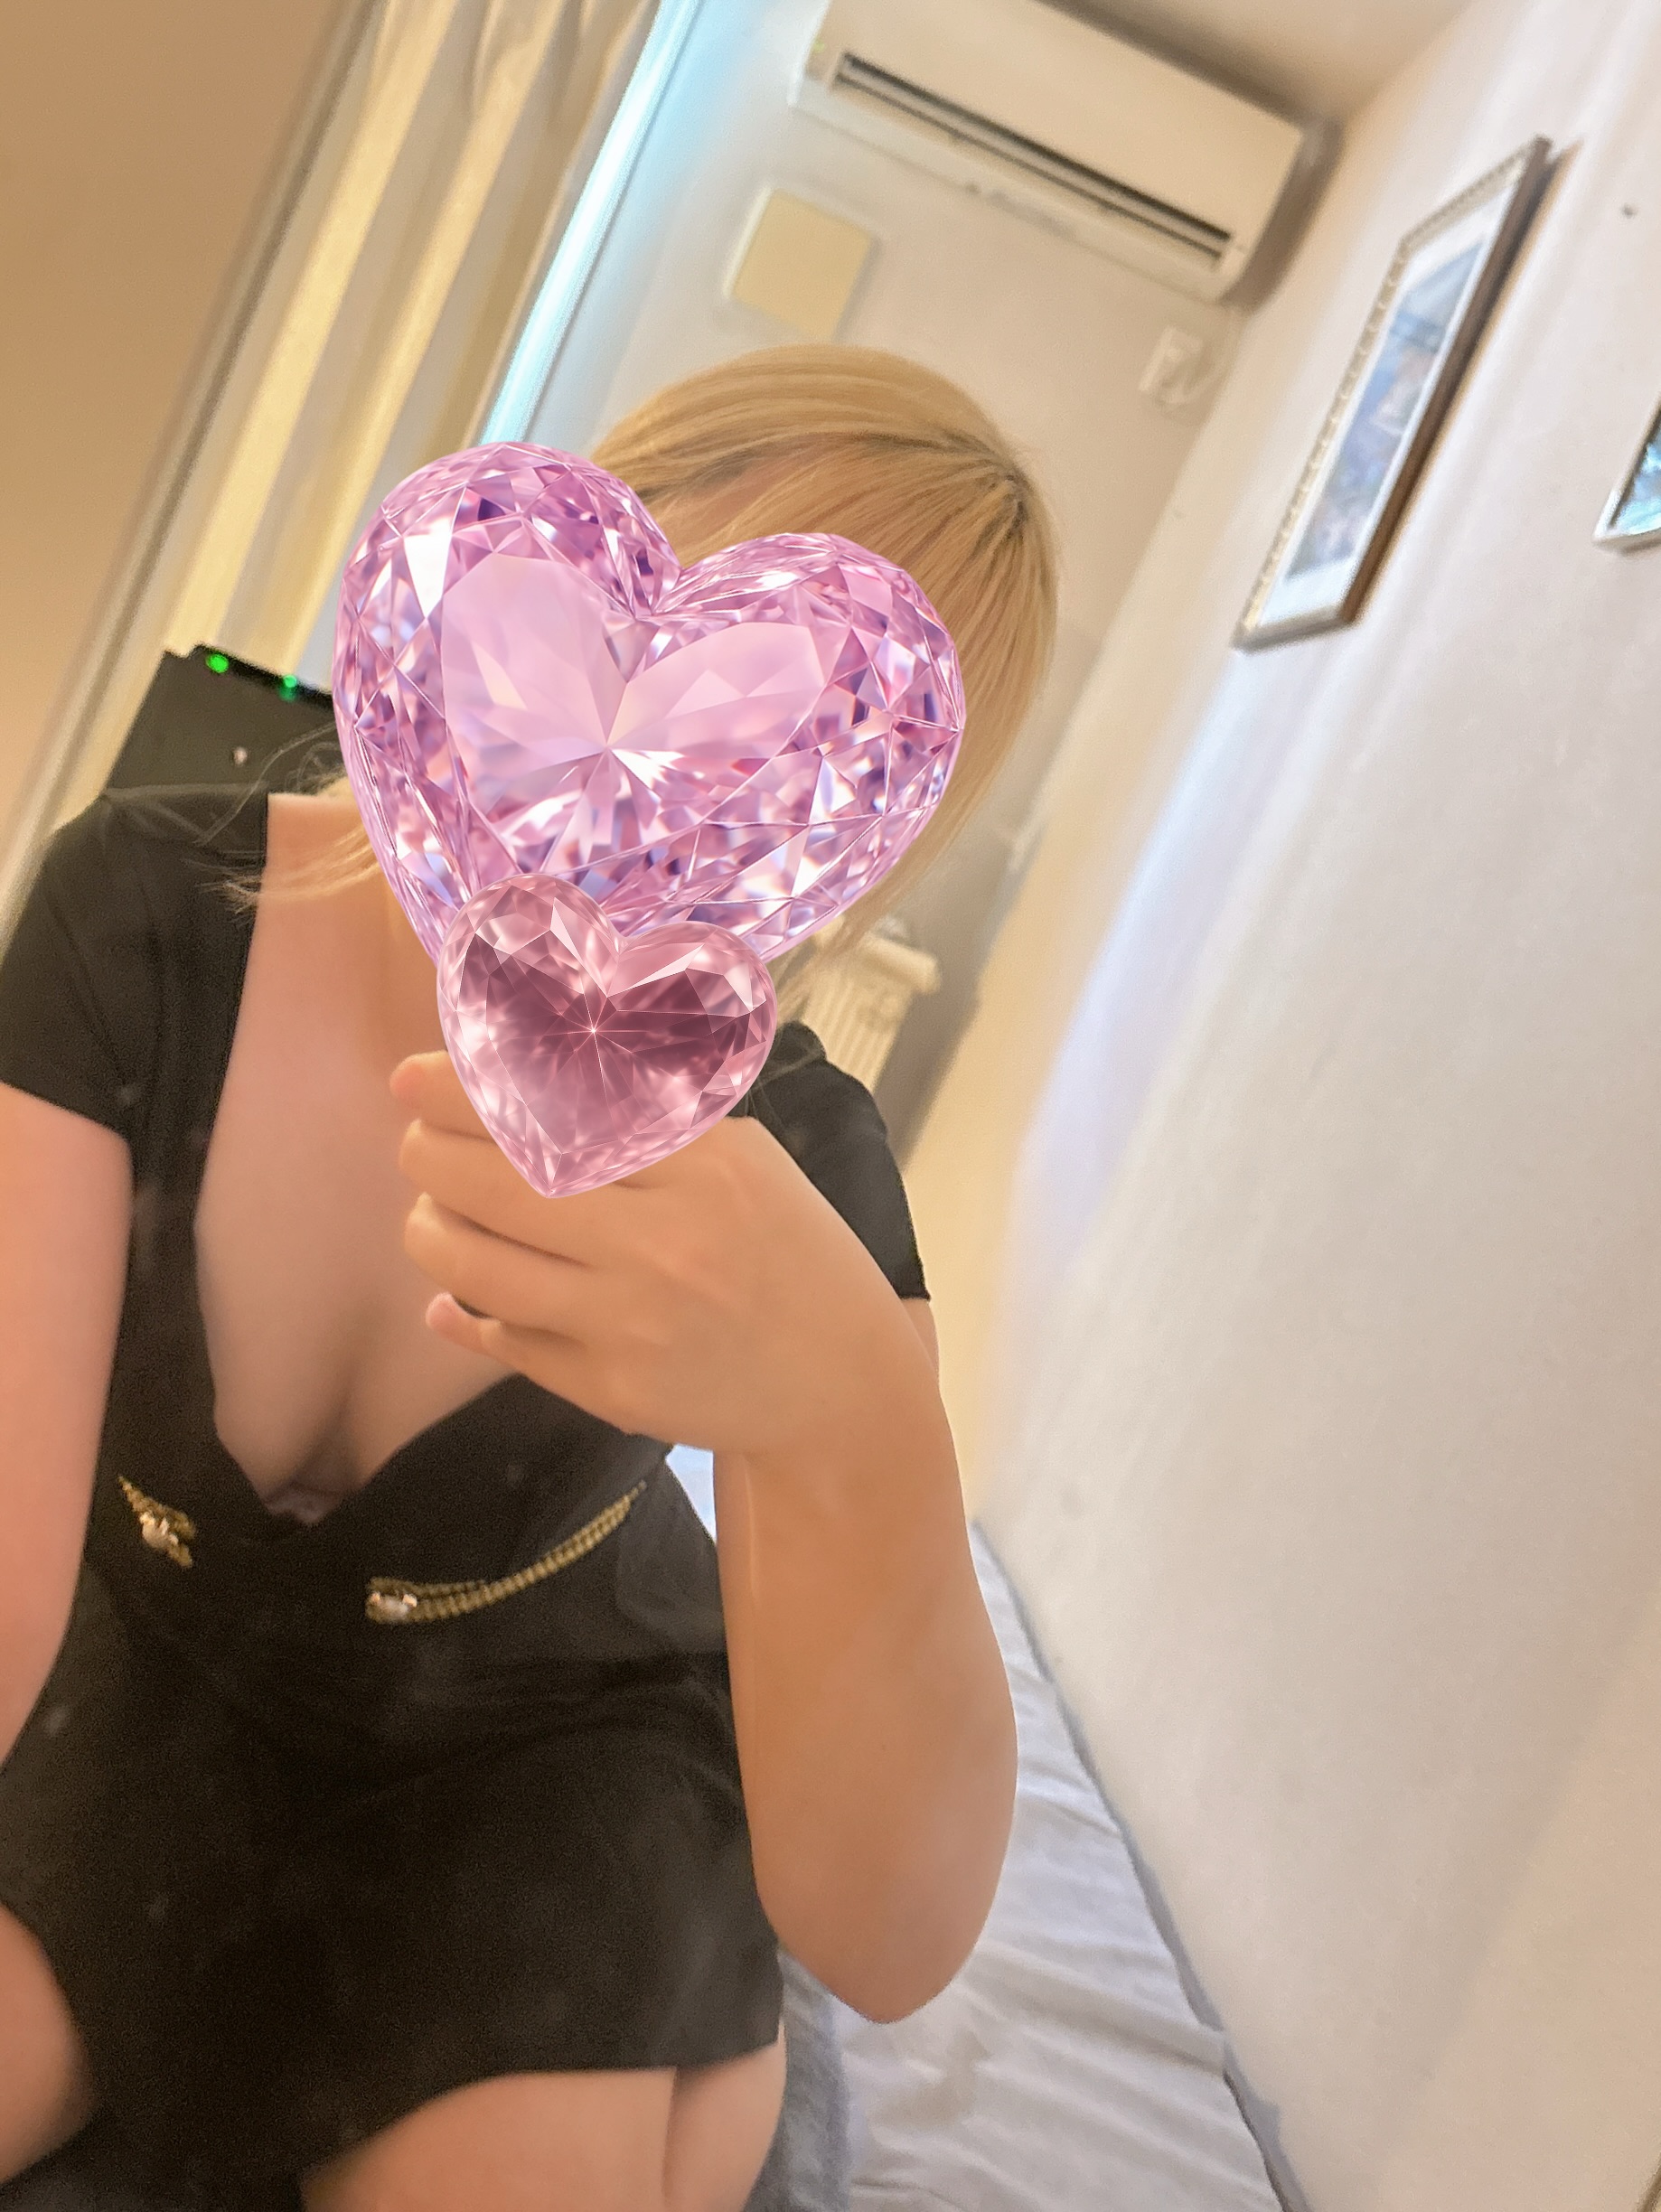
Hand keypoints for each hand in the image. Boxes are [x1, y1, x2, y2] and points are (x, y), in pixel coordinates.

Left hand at [391, 1053, 927, 1455]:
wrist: (838, 1383)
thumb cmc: (790, 1252)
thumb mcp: (747, 1162)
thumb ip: (653, 1124)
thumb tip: (528, 1087)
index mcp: (704, 1167)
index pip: (560, 1112)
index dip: (469, 1093)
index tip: (415, 1078)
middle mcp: (664, 1240)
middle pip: (503, 1185)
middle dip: (432, 1155)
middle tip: (413, 1142)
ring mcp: (633, 1321)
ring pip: (485, 1268)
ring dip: (431, 1232)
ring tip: (429, 1213)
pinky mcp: (613, 1389)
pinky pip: (508, 1341)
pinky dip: (467, 1310)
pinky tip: (457, 1290)